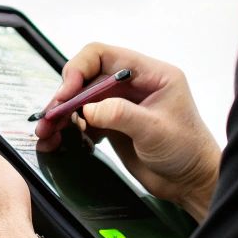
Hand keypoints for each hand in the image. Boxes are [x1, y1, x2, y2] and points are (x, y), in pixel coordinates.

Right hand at [35, 43, 221, 218]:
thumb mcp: (155, 131)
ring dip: (62, 115)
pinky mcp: (114, 124)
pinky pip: (84, 120)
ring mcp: (122, 104)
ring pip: (81, 100)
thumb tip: (88, 108)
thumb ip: (121, 115)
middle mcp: (133, 84)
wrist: (192, 182)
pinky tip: (57, 141)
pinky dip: (68, 129)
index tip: (66, 94)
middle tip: (49, 118)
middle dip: (65, 97)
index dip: (79, 69)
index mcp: (150, 73)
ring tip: (46, 134)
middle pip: (86, 78)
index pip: (103, 55)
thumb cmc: (187, 151)